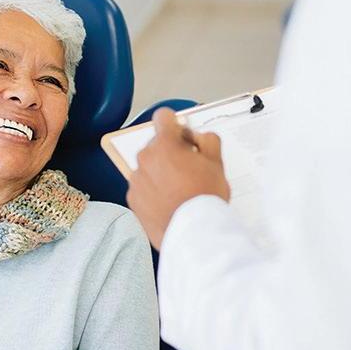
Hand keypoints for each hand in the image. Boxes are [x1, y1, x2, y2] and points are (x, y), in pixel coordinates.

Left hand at [126, 108, 229, 249]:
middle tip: (189, 170)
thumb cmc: (205, 197)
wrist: (193, 232)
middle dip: (171, 153)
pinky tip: (170, 203)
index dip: (176, 125)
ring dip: (161, 173)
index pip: (163, 117)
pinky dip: (153, 192)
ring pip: (149, 168)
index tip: (183, 137)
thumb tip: (199, 137)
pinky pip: (143, 188)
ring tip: (180, 191)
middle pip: (157, 145)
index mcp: (165, 144)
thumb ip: (208, 140)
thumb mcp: (217, 162)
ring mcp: (136, 179)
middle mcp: (146, 158)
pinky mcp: (133, 199)